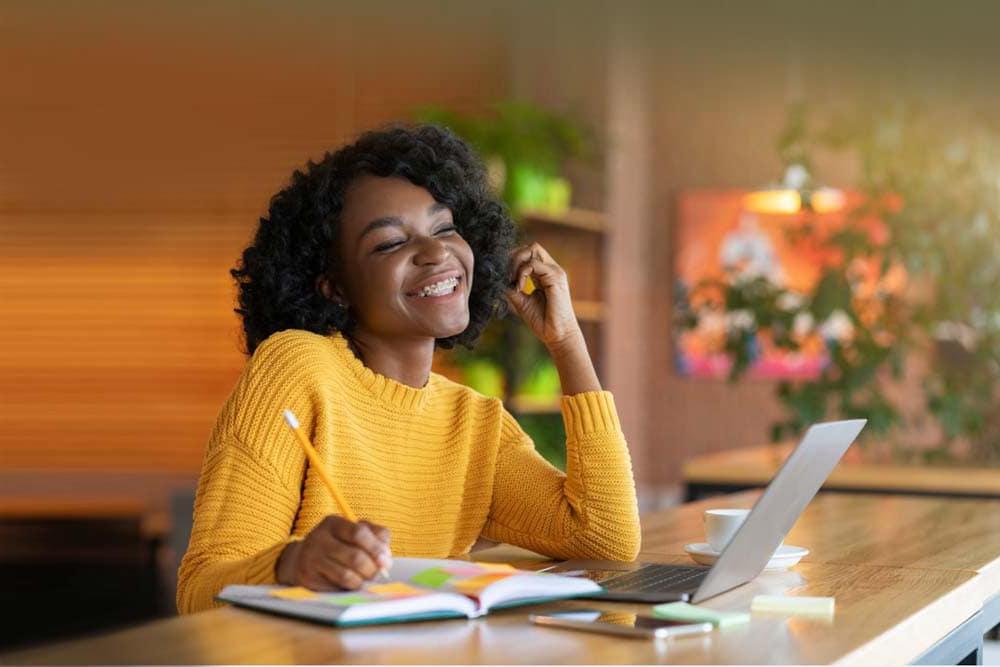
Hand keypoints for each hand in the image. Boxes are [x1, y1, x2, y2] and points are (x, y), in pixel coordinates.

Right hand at [276, 515, 391, 590]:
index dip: (376, 548)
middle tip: (378, 573)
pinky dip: (350, 587)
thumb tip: (386, 556)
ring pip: (347, 575)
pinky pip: (336, 587)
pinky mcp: (308, 578)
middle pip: (355, 557)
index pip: (359, 533)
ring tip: (366, 578)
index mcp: (333, 523)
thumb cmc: (337, 544)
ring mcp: (312, 559)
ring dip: (363, 580)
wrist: (301, 558)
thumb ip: (375, 536)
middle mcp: (319, 539)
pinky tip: (352, 583)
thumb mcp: (353, 531)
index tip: (386, 559)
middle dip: (372, 568)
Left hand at [506, 242, 582, 349]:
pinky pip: (534, 263)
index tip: (504, 276)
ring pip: (532, 249)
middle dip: (513, 257)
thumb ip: (511, 287)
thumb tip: (496, 277)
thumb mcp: (521, 300)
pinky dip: (522, 272)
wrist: (557, 335)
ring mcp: (555, 271)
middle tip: (506, 276)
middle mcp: (551, 269)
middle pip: (530, 247)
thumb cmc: (542, 321)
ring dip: (516, 262)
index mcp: (544, 274)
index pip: (528, 253)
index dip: (513, 259)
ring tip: (512, 281)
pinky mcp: (556, 277)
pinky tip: (519, 286)